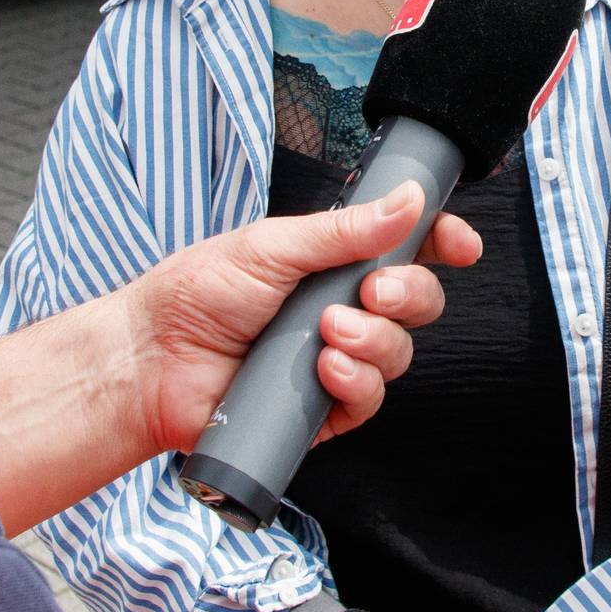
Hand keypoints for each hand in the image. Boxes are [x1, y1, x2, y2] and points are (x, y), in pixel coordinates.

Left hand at [127, 180, 473, 452]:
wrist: (151, 361)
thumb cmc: (196, 295)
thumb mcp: (271, 246)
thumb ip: (343, 229)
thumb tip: (409, 201)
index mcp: (332, 263)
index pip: (405, 250)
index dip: (440, 244)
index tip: (459, 243)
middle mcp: (341, 310)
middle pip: (416, 302)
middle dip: (410, 294)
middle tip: (373, 291)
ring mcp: (335, 361)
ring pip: (398, 353)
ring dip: (375, 340)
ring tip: (328, 333)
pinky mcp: (322, 410)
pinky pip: (369, 400)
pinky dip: (357, 382)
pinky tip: (327, 370)